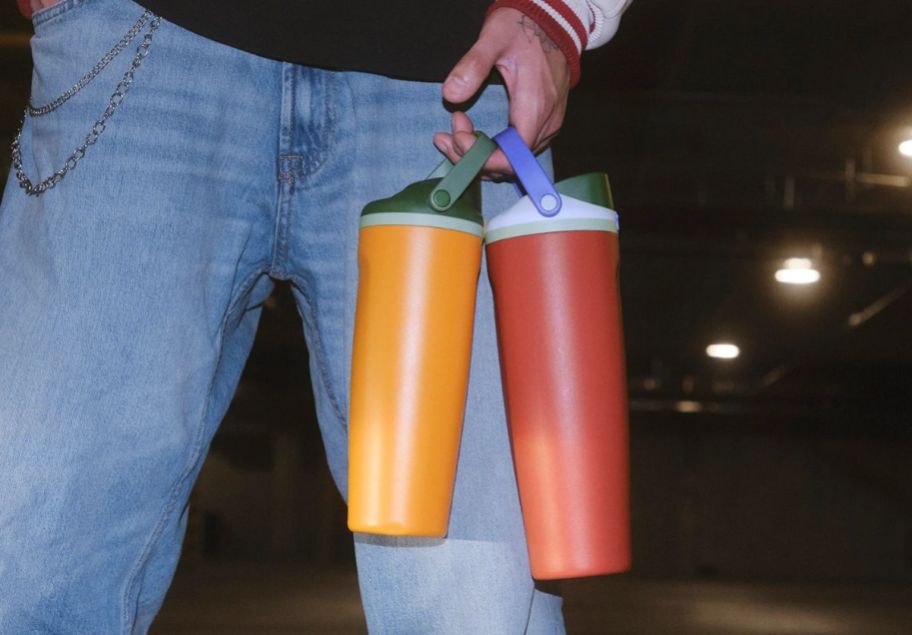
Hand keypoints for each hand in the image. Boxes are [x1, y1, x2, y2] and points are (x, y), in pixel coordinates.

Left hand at [435, 7, 570, 178]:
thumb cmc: (524, 29)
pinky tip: (472, 134)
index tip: (457, 134)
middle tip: (446, 134)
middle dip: (471, 156)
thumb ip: (473, 65)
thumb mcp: (494, 38)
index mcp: (535, 107)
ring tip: (455, 130)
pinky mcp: (544, 125)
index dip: (480, 158)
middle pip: (507, 165)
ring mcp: (547, 127)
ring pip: (512, 162)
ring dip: (479, 154)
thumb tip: (450, 94)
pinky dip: (492, 149)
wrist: (552, 23)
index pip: (510, 159)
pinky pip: (517, 151)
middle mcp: (546, 124)